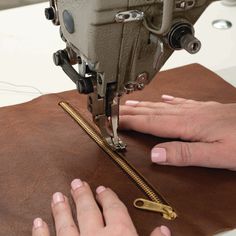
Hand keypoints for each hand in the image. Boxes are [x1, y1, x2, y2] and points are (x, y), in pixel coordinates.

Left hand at [32, 179, 170, 235]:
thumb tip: (164, 229)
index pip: (114, 208)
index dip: (108, 197)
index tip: (102, 189)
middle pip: (88, 210)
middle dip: (82, 195)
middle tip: (76, 183)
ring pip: (65, 223)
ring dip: (61, 209)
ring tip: (57, 195)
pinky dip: (40, 232)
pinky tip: (37, 222)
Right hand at [120, 95, 235, 169]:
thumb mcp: (218, 154)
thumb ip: (185, 153)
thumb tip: (156, 154)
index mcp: (186, 124)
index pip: (149, 122)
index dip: (129, 121)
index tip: (113, 120)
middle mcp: (187, 114)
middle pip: (151, 111)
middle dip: (130, 111)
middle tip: (114, 109)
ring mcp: (195, 109)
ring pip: (162, 105)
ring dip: (143, 105)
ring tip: (129, 104)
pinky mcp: (203, 108)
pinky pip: (179, 102)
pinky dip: (167, 100)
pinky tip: (162, 98)